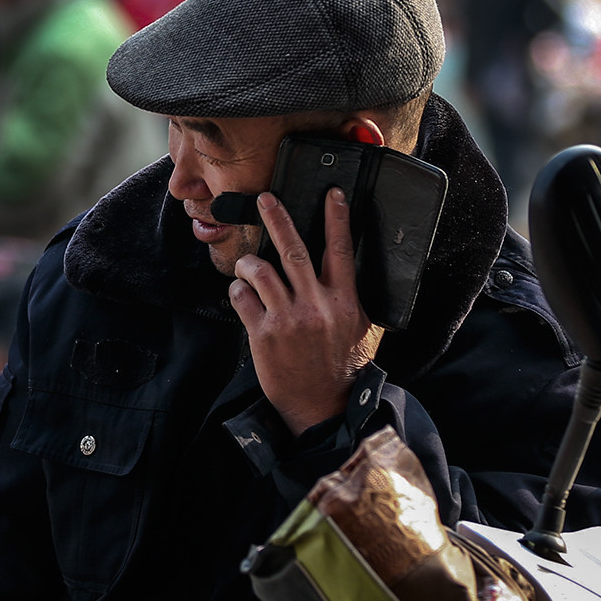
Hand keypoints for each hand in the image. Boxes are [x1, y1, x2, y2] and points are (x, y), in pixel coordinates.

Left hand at [229, 188, 383, 433]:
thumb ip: (351, 298)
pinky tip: (241, 295)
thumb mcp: (362, 329)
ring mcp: (288, 319)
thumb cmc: (343, 367)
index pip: (341, 250)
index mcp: (344, 301)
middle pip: (293, 250)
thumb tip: (347, 271)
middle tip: (265, 198)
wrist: (324, 406)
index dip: (337, 219)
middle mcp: (316, 305)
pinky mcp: (264, 335)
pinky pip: (242, 298)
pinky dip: (237, 291)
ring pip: (260, 271)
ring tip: (246, 266)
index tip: (332, 193)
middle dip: (278, 219)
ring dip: (247, 263)